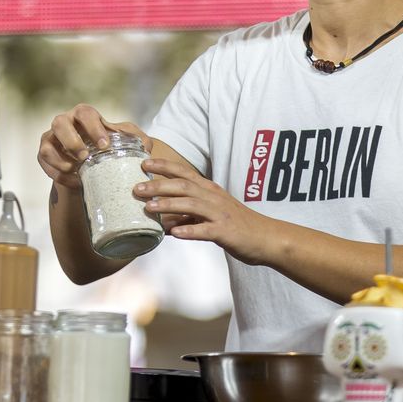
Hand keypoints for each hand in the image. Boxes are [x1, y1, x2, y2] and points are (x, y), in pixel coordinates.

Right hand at [37, 103, 151, 191]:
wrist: (90, 167)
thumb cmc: (107, 148)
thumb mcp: (123, 141)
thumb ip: (136, 139)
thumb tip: (146, 146)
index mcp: (84, 116)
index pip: (85, 113)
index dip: (93, 127)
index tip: (105, 144)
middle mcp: (64, 123)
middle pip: (60, 123)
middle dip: (72, 140)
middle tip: (85, 156)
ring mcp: (51, 139)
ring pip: (46, 145)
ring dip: (61, 159)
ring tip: (78, 170)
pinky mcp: (43, 156)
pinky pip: (45, 164)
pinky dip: (58, 174)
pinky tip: (74, 181)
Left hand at [134, 157, 281, 265]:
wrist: (265, 238)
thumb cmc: (236, 225)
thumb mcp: (211, 214)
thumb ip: (188, 215)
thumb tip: (163, 221)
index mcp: (209, 190)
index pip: (184, 173)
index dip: (164, 167)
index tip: (144, 164)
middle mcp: (214, 198)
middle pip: (183, 186)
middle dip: (158, 185)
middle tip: (136, 188)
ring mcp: (220, 214)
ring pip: (191, 205)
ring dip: (169, 205)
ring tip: (149, 208)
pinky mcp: (226, 232)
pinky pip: (205, 230)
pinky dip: (190, 230)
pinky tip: (175, 234)